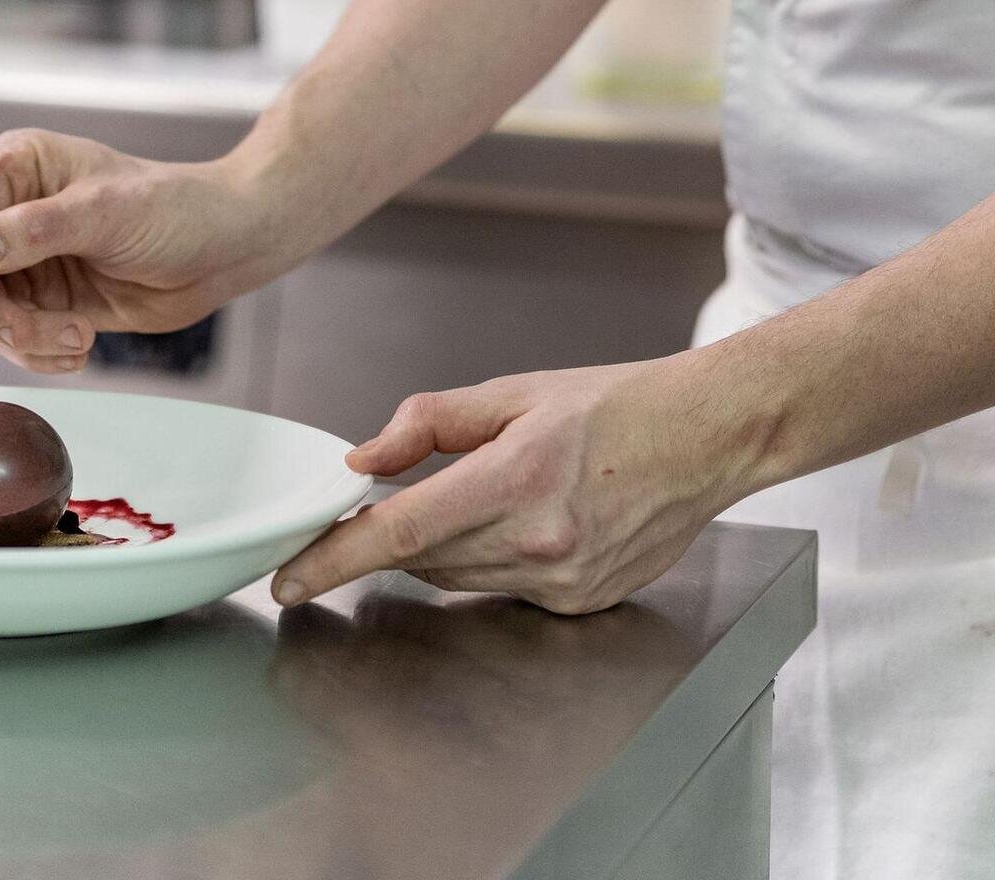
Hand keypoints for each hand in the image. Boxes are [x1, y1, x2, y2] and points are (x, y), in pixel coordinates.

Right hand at [0, 127, 289, 373]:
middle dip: (2, 316)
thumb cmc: (173, 207)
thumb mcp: (103, 213)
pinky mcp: (54, 300)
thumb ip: (36, 231)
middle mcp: (19, 214)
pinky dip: (44, 353)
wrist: (225, 247)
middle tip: (42, 332)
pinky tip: (81, 348)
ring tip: (78, 338)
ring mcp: (35, 260)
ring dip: (30, 339)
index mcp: (23, 168)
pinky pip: (23, 338)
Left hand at [273, 349, 757, 616]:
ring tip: (477, 494)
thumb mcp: (517, 391)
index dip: (334, 558)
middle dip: (391, 535)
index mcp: (516, 477)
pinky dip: (491, 560)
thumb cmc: (617, 405)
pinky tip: (527, 519)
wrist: (705, 441)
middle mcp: (538, 541)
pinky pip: (503, 589)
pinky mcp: (579, 604)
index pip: (400, 532)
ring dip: (441, 546)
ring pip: (459, 576)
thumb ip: (432, 422)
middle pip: (423, 558)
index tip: (289, 577)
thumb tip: (366, 458)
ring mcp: (561, 582)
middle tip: (378, 506)